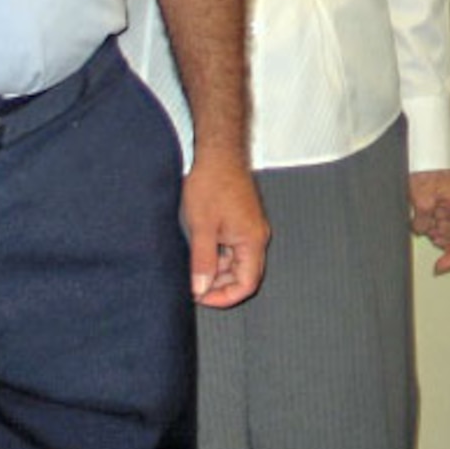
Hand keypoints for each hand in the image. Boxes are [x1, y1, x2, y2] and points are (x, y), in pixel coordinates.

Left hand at [182, 152, 269, 307]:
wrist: (217, 151)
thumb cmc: (212, 181)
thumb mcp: (202, 226)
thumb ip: (202, 261)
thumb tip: (200, 288)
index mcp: (253, 240)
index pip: (247, 284)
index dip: (224, 297)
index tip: (201, 297)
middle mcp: (256, 236)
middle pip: (244, 275)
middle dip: (219, 285)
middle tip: (193, 284)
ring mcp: (250, 227)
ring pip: (237, 262)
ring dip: (216, 269)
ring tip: (193, 266)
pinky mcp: (241, 219)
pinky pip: (233, 247)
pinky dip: (217, 254)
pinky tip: (199, 249)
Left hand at [408, 170, 449, 275]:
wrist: (424, 159)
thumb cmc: (428, 171)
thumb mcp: (422, 196)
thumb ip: (424, 219)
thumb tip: (424, 231)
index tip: (442, 266)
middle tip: (442, 256)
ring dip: (443, 239)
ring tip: (428, 227)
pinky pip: (448, 230)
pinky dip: (436, 231)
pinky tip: (426, 223)